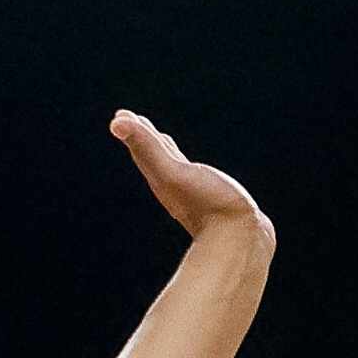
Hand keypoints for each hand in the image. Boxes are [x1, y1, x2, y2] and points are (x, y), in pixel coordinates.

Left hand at [110, 110, 265, 242]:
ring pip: (175, 168)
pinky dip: (190, 167)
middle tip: (134, 121)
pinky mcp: (216, 199)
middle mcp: (174, 187)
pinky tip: (198, 171)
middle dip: (146, 138)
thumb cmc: (208, 206)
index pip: (142, 150)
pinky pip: (197, 178)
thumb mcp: (171, 172)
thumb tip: (116, 122)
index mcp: (161, 179)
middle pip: (154, 157)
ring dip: (166, 152)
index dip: (133, 131)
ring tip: (164, 141)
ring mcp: (195, 193)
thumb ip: (147, 147)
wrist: (241, 241)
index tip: (121, 116)